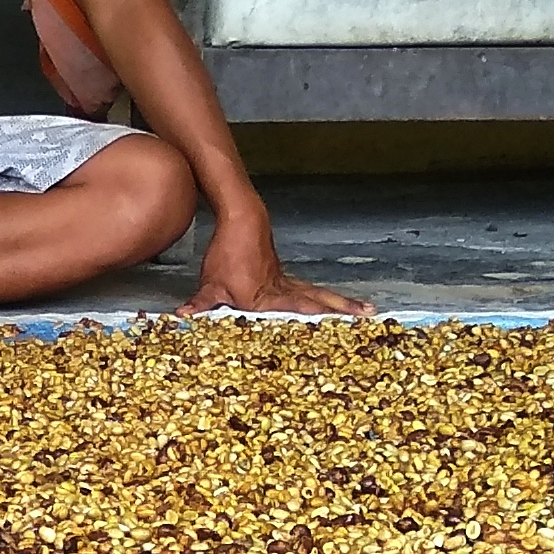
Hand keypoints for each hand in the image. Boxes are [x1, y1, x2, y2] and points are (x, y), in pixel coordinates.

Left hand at [183, 213, 373, 318]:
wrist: (242, 218)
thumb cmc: (227, 252)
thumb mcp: (210, 283)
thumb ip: (202, 304)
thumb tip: (184, 317)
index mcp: (266, 297)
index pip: (291, 313)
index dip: (311, 324)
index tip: (332, 335)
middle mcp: (283, 290)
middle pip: (317, 303)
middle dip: (342, 313)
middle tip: (369, 318)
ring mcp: (289, 283)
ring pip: (320, 296)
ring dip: (343, 305)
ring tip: (368, 311)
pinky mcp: (288, 278)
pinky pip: (312, 291)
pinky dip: (327, 299)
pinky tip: (339, 306)